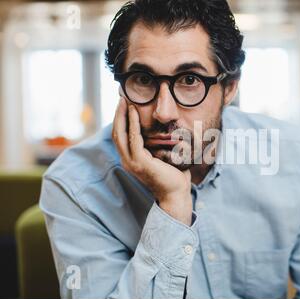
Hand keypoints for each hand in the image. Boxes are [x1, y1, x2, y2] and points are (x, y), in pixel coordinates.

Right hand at [112, 98, 192, 225]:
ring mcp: (132, 163)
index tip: (124, 105)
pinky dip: (132, 124)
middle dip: (118, 115)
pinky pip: (134, 139)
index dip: (120, 120)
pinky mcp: (140, 163)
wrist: (177, 193)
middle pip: (116, 133)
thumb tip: (165, 128)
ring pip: (121, 134)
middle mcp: (127, 161)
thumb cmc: (173, 175)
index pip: (120, 137)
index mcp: (131, 160)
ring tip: (126, 102)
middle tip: (122, 98)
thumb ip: (157, 144)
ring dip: (123, 116)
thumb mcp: (162, 156)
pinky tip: (134, 113)